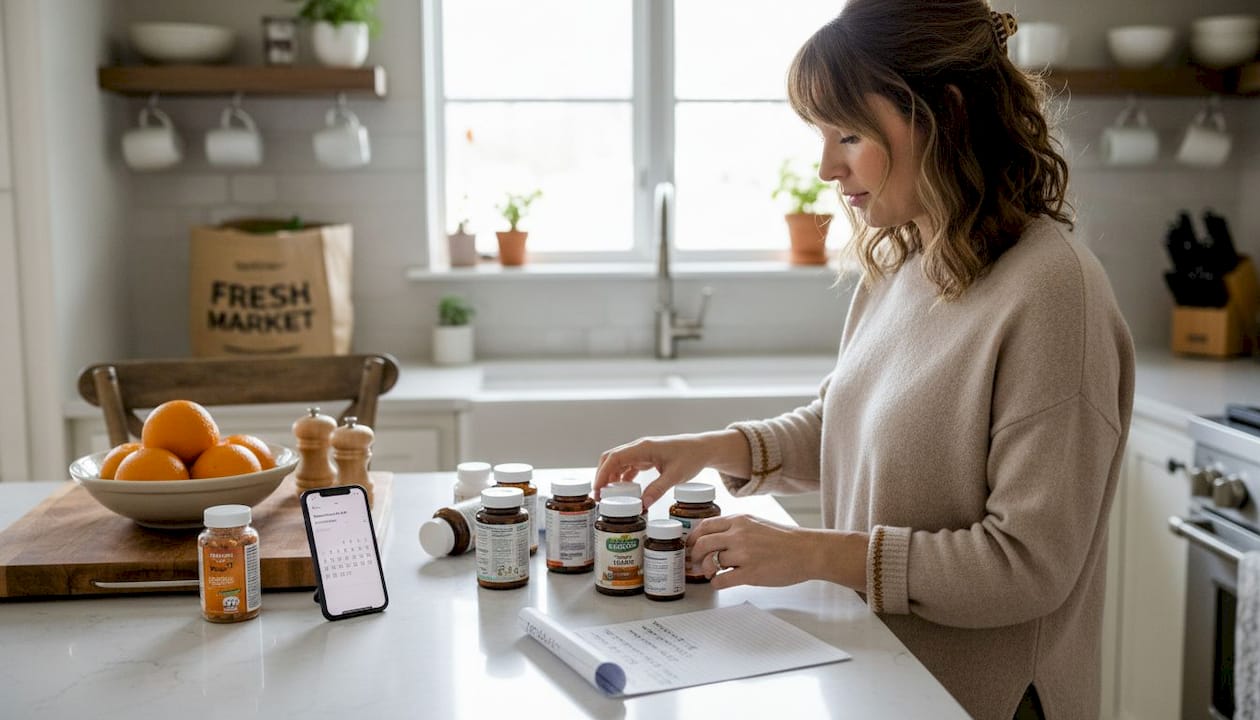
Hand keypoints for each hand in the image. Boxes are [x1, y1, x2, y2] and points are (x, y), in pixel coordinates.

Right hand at [594, 433, 714, 508]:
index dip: (603, 474)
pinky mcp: (647, 457)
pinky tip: (623, 492)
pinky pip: (628, 466)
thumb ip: (658, 489)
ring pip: (618, 462)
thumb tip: (642, 505)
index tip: (598, 490)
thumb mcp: (675, 475)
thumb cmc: (691, 457)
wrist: (703, 448)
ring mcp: (642, 451)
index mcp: (644, 447)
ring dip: (611, 477)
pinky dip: (622, 478)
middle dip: (602, 476)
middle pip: (611, 458)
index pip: (615, 458)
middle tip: (599, 496)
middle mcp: (640, 447)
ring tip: (608, 497)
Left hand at [689, 515, 868, 590]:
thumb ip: (736, 527)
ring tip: (712, 573)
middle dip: (695, 555)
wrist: (808, 551)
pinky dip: (716, 583)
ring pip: (711, 562)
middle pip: (702, 543)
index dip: (693, 537)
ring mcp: (744, 554)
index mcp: (740, 520)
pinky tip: (721, 582)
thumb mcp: (757, 523)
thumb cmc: (785, 539)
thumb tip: (714, 537)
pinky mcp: (751, 573)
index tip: (691, 546)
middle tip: (695, 563)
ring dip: (706, 570)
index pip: (705, 526)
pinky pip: (721, 580)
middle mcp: (739, 534)